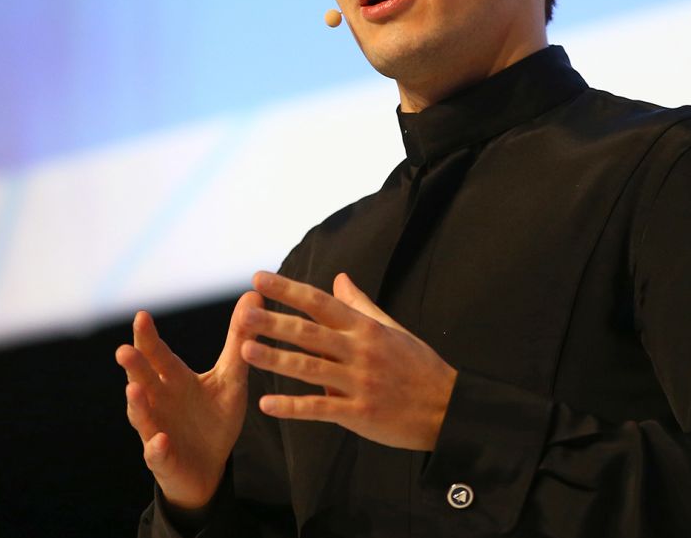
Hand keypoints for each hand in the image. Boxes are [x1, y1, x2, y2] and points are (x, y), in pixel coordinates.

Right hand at [115, 294, 258, 509]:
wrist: (210, 467)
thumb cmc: (213, 418)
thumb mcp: (231, 378)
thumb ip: (240, 341)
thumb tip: (253, 294)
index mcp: (173, 380)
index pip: (158, 354)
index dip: (148, 337)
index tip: (141, 315)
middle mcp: (159, 401)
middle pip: (143, 379)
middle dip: (134, 366)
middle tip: (124, 350)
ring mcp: (156, 430)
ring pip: (142, 415)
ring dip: (137, 404)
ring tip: (133, 389)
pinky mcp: (164, 459)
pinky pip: (157, 453)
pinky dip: (157, 447)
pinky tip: (160, 440)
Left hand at [241, 271, 457, 451]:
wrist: (447, 407)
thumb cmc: (417, 365)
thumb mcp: (391, 328)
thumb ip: (360, 304)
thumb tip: (339, 276)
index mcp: (365, 328)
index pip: (320, 303)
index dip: (288, 290)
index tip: (259, 279)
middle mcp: (360, 351)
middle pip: (310, 333)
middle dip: (274, 322)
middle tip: (244, 313)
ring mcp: (359, 382)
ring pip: (310, 369)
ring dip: (276, 360)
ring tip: (245, 350)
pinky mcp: (359, 413)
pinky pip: (320, 409)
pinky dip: (292, 407)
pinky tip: (267, 403)